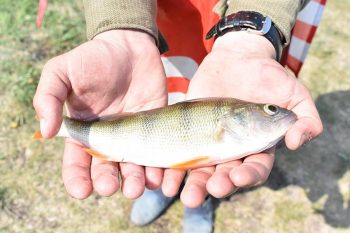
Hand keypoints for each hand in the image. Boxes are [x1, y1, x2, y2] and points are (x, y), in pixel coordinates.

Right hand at [33, 30, 166, 198]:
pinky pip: (157, 154)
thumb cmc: (93, 58)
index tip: (82, 191)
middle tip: (110, 186)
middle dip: (107, 182)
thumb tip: (45, 131)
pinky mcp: (155, 129)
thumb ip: (48, 98)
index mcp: (84, 132)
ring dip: (134, 182)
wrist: (130, 45)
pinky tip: (157, 177)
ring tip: (136, 187)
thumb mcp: (62, 72)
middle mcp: (109, 139)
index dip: (77, 180)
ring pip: (133, 168)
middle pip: (106, 170)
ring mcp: (134, 136)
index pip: (77, 163)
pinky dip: (158, 169)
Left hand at [161, 32, 322, 206]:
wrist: (238, 57)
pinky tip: (164, 176)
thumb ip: (304, 118)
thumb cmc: (269, 76)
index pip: (255, 169)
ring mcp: (210, 142)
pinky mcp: (190, 132)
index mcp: (258, 146)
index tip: (239, 177)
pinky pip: (180, 151)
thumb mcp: (294, 93)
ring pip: (201, 170)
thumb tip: (297, 141)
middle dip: (218, 185)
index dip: (248, 176)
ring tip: (184, 193)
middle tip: (209, 189)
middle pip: (225, 175)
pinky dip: (172, 166)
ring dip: (193, 184)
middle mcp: (233, 150)